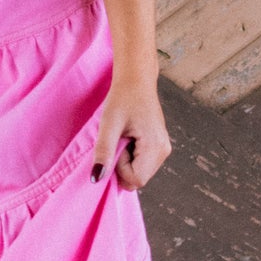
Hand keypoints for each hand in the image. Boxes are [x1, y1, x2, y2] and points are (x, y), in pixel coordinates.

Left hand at [91, 74, 171, 189]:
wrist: (136, 80)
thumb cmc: (122, 98)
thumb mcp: (108, 124)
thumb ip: (104, 152)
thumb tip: (96, 179)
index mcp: (155, 147)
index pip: (136, 180)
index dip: (119, 169)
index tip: (116, 145)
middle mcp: (164, 151)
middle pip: (138, 179)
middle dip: (122, 166)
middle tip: (119, 140)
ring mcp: (163, 149)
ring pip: (139, 173)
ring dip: (126, 162)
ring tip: (124, 137)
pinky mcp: (159, 147)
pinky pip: (141, 164)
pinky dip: (130, 157)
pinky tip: (129, 138)